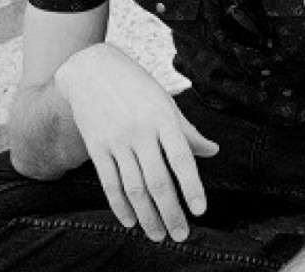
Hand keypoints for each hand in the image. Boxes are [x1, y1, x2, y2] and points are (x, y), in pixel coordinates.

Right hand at [56, 43, 218, 241]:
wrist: (91, 70)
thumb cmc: (137, 87)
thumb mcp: (166, 102)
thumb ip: (187, 130)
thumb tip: (213, 151)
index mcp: (163, 118)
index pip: (182, 159)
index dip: (192, 187)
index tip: (200, 211)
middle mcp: (140, 132)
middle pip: (158, 180)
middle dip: (171, 212)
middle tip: (181, 234)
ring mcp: (116, 141)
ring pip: (134, 187)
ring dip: (147, 215)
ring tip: (159, 234)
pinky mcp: (96, 147)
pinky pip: (109, 182)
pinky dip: (120, 205)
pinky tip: (131, 221)